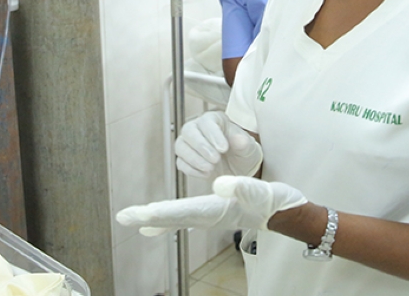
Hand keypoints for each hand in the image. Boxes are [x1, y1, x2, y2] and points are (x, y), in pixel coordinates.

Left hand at [116, 176, 306, 235]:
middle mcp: (209, 216)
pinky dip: (167, 221)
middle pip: (172, 217)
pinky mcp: (214, 214)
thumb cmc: (273, 200)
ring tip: (136, 221)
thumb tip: (219, 183)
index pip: (181, 211)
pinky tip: (154, 225)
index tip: (137, 214)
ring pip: (176, 218)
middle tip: (123, 217)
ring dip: (155, 218)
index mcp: (216, 210)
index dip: (158, 212)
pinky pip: (184, 218)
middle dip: (147, 217)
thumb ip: (240, 186)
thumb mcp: (259, 190)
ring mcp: (210, 217)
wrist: (285, 213)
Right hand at [174, 111, 262, 178]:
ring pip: (181, 147)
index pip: (207, 122)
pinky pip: (181, 163)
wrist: (238, 168)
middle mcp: (198, 128)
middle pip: (189, 131)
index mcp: (214, 119)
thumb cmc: (242, 151)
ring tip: (211, 168)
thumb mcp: (248, 147)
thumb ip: (243, 142)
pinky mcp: (185, 160)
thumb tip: (239, 139)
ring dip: (194, 159)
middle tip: (215, 159)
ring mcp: (189, 144)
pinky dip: (192, 170)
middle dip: (201, 146)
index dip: (213, 135)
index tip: (224, 148)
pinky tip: (206, 174)